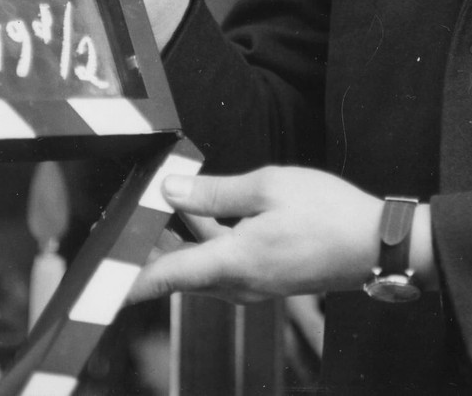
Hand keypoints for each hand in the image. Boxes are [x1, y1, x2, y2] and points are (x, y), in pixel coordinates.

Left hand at [127, 166, 382, 304]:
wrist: (375, 245)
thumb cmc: (330, 214)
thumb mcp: (270, 186)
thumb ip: (215, 192)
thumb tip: (171, 190)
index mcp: (233, 262)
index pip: (165, 277)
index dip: (126, 281)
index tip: (96, 285)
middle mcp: (237, 284)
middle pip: (176, 274)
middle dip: (146, 252)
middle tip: (120, 222)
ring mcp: (253, 286)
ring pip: (198, 270)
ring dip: (173, 246)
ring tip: (151, 213)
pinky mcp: (265, 279)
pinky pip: (220, 266)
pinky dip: (201, 246)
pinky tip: (199, 218)